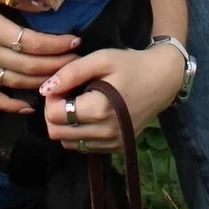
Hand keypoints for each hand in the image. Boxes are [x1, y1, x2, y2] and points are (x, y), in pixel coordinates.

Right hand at [0, 0, 79, 112]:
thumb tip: (43, 5)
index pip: (32, 43)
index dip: (57, 44)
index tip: (75, 41)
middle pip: (29, 67)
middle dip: (57, 65)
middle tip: (77, 61)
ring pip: (15, 84)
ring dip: (41, 83)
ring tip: (62, 78)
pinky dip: (9, 105)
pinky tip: (27, 106)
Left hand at [39, 42, 185, 151]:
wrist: (163, 80)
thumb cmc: (131, 65)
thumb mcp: (101, 59)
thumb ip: (71, 73)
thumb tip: (45, 89)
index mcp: (100, 109)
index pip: (54, 116)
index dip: (50, 99)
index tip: (62, 85)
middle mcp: (106, 132)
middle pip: (57, 133)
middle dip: (54, 113)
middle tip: (67, 94)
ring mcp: (113, 143)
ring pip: (68, 143)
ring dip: (66, 125)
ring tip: (79, 103)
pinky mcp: (118, 148)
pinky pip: (85, 147)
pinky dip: (80, 133)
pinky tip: (90, 114)